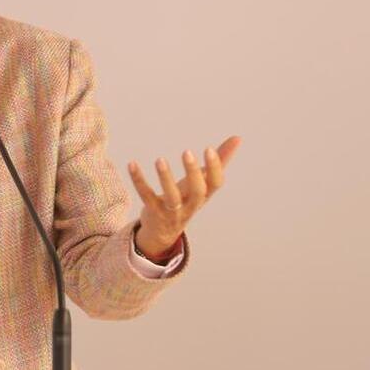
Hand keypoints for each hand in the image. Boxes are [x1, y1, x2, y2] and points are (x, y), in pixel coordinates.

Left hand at [127, 135, 240, 258]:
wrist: (163, 231)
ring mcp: (172, 211)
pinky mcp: (153, 211)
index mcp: (204, 195)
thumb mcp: (202, 181)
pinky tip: (132, 164)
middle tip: (186, 152)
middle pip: (198, 192)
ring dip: (166, 179)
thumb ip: (219, 160)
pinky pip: (146, 196)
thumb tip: (237, 138)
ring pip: (172, 198)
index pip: (216, 184)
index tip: (208, 149)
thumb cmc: (187, 198)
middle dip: (193, 173)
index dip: (215, 168)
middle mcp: (191, 205)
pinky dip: (139, 180)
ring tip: (159, 160)